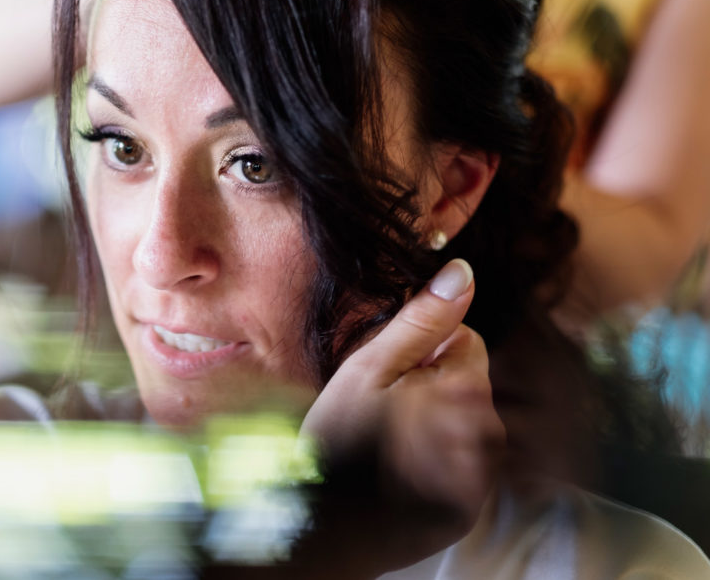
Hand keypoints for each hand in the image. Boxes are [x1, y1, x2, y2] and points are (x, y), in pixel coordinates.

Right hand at [301, 258, 504, 526]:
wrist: (317, 529)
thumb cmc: (334, 443)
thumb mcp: (368, 368)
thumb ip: (421, 321)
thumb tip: (463, 272)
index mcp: (462, 393)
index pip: (467, 342)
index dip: (426, 350)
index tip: (393, 374)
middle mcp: (483, 438)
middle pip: (469, 384)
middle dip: (431, 388)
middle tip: (382, 412)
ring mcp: (478, 480)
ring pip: (465, 424)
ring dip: (433, 426)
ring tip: (386, 446)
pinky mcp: (466, 511)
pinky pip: (461, 467)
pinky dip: (434, 464)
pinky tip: (397, 474)